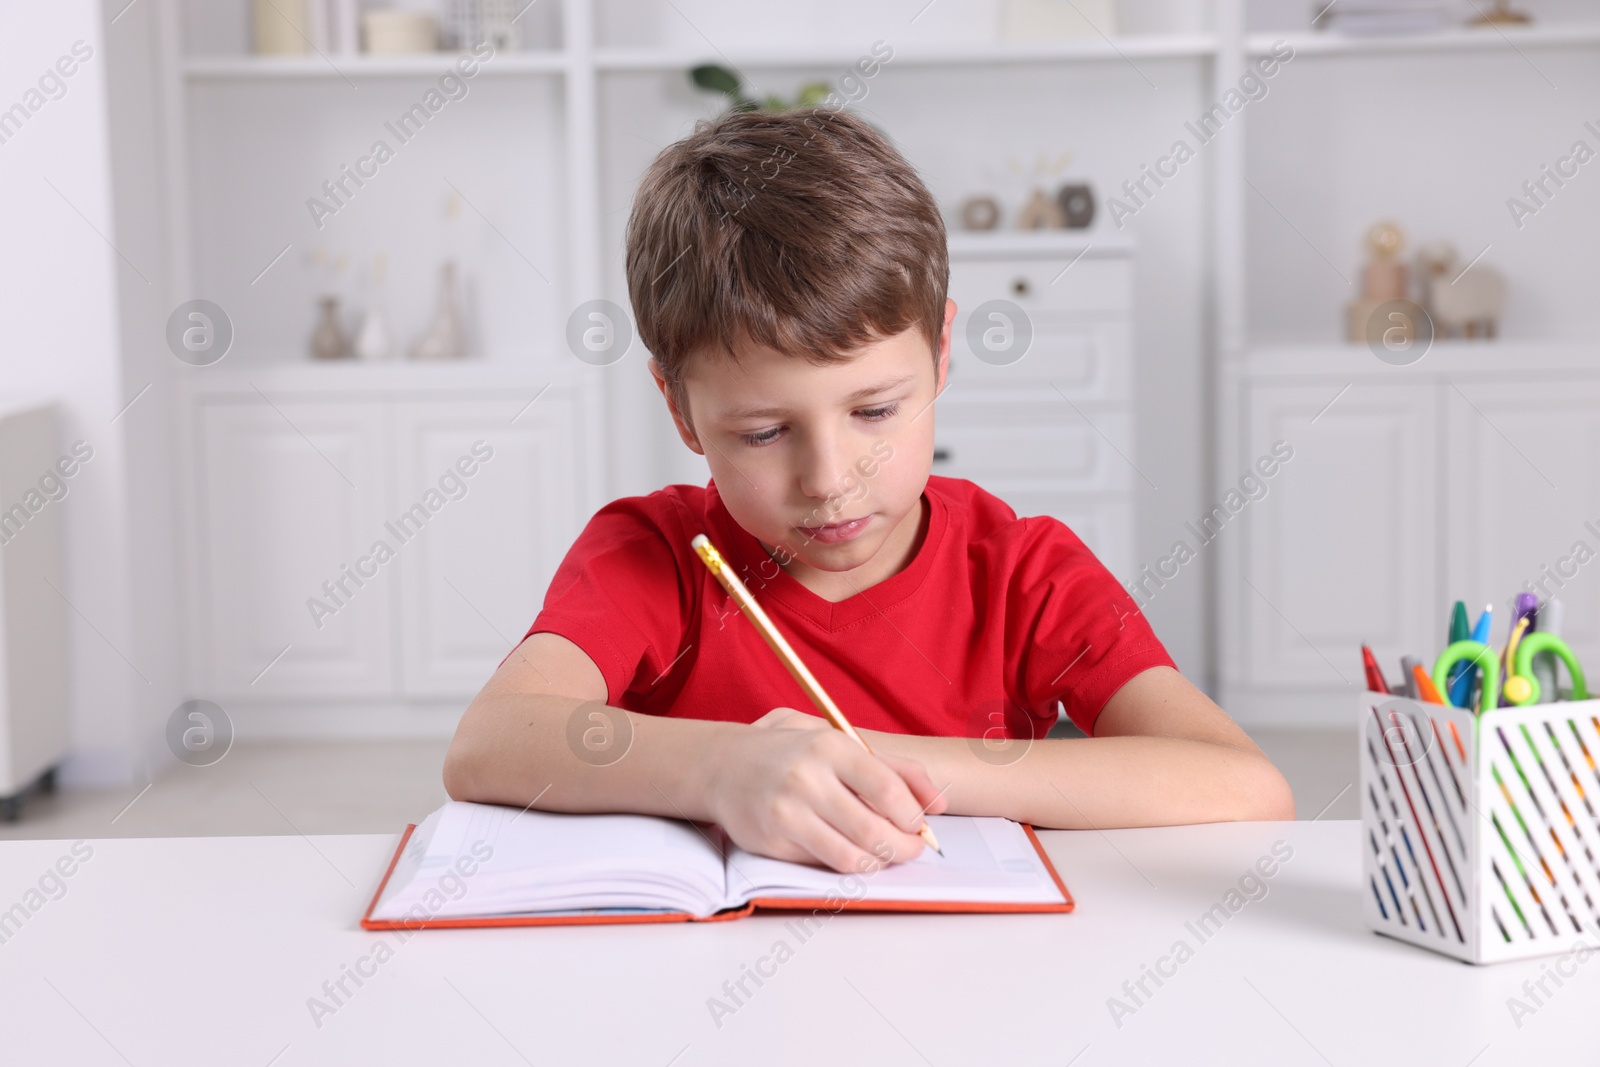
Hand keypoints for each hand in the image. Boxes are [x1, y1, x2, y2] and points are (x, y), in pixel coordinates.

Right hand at [705, 707, 948, 873]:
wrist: (721, 765)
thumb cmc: (789, 751)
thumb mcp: (837, 739)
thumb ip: (892, 766)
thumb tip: (939, 801)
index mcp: (828, 746)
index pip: (887, 790)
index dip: (912, 816)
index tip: (918, 822)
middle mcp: (806, 780)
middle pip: (874, 831)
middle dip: (904, 847)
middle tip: (912, 847)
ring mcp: (787, 814)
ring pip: (852, 857)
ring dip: (879, 862)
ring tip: (885, 852)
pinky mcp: (772, 842)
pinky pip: (824, 864)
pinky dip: (847, 864)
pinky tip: (852, 851)